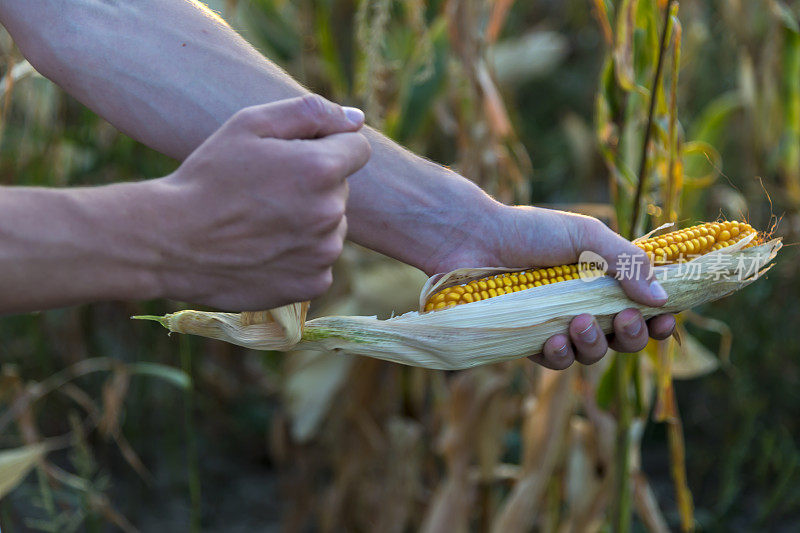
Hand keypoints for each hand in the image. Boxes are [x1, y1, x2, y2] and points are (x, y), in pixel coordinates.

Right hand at [151, 95, 370, 309]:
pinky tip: (264, 249)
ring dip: (309, 221)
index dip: (327, 146)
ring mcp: (324, 253)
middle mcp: (331, 213)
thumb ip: (310, 113)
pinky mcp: (313, 284)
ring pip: (332, 225)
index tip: (293, 156)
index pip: (358, 148)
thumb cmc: (208, 177)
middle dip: (314, 184)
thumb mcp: (249, 125)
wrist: (171, 242)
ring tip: (261, 222)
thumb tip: (356, 119)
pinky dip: (299, 255)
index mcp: (320, 169)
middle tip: (265, 192)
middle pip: (341, 188)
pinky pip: (319, 260)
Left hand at [427, 205, 675, 368]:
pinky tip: (553, 339)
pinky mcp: (527, 341)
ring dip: (595, 345)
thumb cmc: (530, 231)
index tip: (668, 319)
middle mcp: (584, 306)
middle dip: (632, 336)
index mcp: (603, 281)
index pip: (642, 309)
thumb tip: (662, 297)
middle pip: (623, 339)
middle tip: (626, 319)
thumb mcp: (586, 236)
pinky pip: (554, 361)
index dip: (659, 320)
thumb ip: (626, 262)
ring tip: (580, 323)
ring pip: (591, 354)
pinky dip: (559, 355)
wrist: (475, 239)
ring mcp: (556, 325)